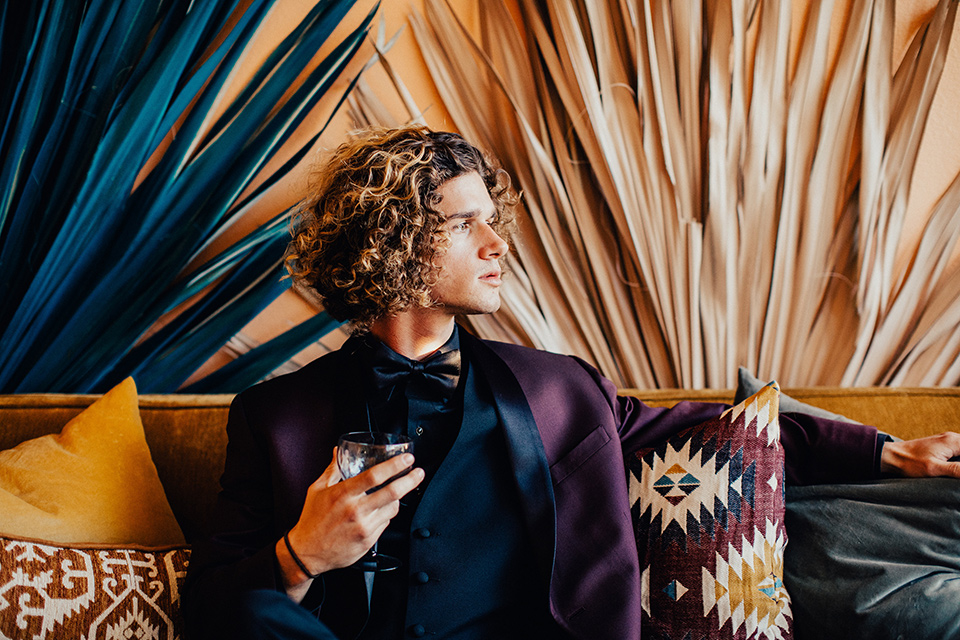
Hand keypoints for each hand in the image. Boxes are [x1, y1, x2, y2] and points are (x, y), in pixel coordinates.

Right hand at [276, 448, 423, 588]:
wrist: (307, 552)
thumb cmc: (312, 519)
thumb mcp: (317, 490)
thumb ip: (332, 469)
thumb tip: (338, 452)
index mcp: (343, 494)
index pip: (374, 476)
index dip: (394, 466)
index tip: (406, 459)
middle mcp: (355, 510)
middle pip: (392, 493)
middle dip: (410, 480)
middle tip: (419, 472)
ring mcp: (364, 527)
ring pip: (392, 508)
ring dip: (398, 498)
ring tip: (398, 490)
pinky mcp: (368, 540)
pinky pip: (386, 523)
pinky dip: (387, 513)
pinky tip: (381, 509)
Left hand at [880, 432, 959, 477]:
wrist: (889, 456)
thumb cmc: (910, 462)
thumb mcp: (935, 469)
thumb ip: (958, 471)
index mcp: (954, 441)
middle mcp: (952, 438)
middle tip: (957, 474)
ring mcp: (946, 441)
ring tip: (956, 474)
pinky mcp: (941, 447)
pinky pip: (958, 452)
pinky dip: (959, 461)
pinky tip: (956, 471)